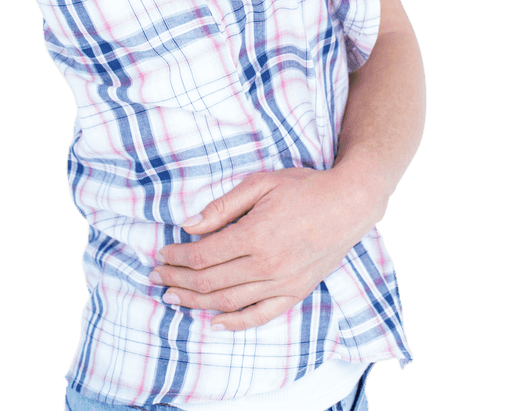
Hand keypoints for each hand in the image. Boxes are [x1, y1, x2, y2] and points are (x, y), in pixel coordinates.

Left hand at [149, 165, 388, 330]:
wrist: (349, 203)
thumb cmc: (304, 187)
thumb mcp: (261, 183)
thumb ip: (223, 206)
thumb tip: (188, 224)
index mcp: (255, 235)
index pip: (203, 255)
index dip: (176, 258)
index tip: (160, 255)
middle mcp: (266, 264)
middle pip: (210, 281)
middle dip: (178, 281)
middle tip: (156, 278)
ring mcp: (282, 282)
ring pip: (229, 302)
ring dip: (196, 302)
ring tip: (173, 299)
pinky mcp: (296, 292)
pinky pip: (261, 315)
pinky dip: (235, 322)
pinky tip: (215, 321)